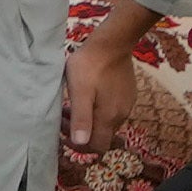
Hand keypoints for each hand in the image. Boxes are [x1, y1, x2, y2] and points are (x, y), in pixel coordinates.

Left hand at [60, 21, 143, 162]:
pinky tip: (86, 97)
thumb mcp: (80, 92)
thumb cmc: (90, 66)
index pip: (98, 147)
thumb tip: (81, 143)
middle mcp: (121, 115)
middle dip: (80, 133)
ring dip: (87, 121)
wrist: (112, 43)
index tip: (64, 132)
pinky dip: (96, 111)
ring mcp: (126, 105)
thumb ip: (81, 118)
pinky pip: (111, 112)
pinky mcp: (127, 95)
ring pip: (105, 124)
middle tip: (63, 117)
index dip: (80, 146)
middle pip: (101, 137)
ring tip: (71, 106)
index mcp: (109, 117)